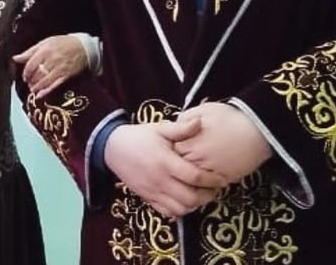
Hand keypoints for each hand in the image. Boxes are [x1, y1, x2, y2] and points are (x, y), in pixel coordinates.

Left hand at [13, 35, 87, 98]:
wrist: (83, 47)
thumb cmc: (62, 43)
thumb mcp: (45, 43)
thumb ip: (29, 52)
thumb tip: (15, 58)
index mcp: (45, 51)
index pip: (30, 65)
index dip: (26, 73)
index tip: (25, 77)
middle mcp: (51, 60)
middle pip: (37, 74)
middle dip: (31, 81)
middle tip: (29, 84)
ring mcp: (59, 69)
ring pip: (44, 81)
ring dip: (36, 87)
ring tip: (33, 89)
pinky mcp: (66, 76)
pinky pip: (54, 85)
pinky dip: (46, 91)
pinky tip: (40, 95)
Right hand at [104, 118, 227, 217]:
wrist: (112, 148)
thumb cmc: (139, 137)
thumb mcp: (159, 129)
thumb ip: (181, 128)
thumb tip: (200, 122)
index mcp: (165, 162)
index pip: (195, 177)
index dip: (212, 180)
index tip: (223, 179)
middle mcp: (159, 180)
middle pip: (190, 198)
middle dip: (207, 196)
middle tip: (215, 189)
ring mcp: (152, 191)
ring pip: (181, 209)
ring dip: (195, 205)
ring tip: (201, 195)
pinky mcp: (147, 198)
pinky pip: (168, 212)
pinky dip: (180, 210)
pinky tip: (185, 200)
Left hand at [175, 102, 272, 183]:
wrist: (257, 129)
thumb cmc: (229, 117)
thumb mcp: (201, 111)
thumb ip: (184, 120)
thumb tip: (175, 127)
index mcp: (188, 143)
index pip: (170, 153)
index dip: (171, 151)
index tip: (174, 149)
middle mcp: (196, 159)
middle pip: (178, 170)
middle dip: (178, 167)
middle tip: (181, 164)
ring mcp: (210, 172)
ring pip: (192, 182)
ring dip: (191, 179)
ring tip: (192, 174)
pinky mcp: (224, 179)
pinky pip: (209, 188)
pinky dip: (206, 185)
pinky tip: (206, 180)